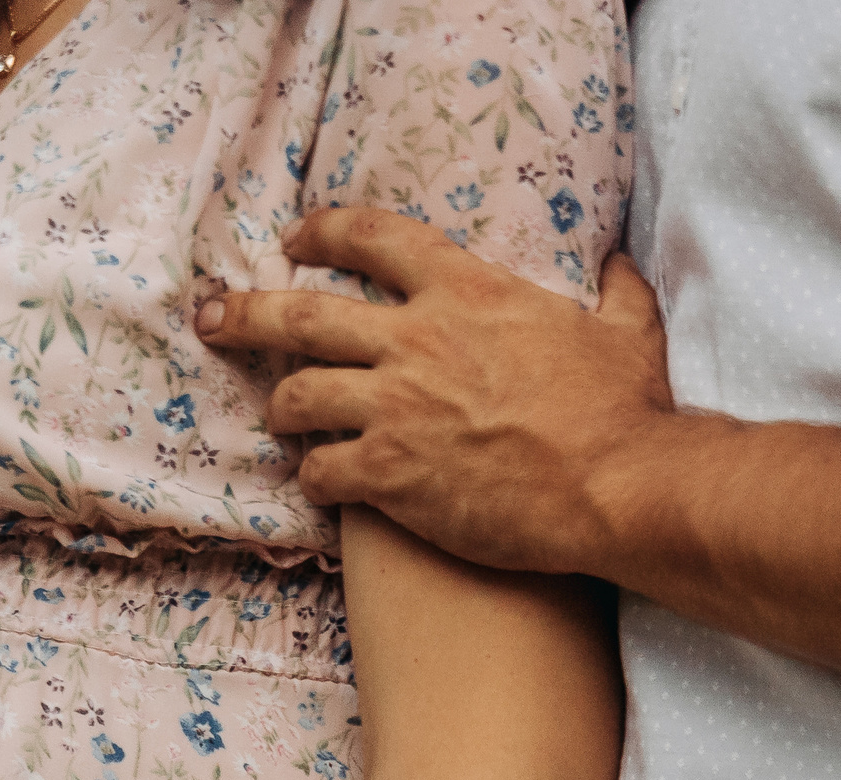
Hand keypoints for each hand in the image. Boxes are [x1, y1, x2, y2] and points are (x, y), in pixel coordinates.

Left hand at [195, 207, 673, 577]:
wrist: (616, 486)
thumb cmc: (624, 409)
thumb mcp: (627, 329)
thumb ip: (615, 291)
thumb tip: (620, 264)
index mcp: (466, 292)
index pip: (374, 239)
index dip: (323, 233)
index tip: (294, 240)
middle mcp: (415, 341)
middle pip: (301, 315)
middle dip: (245, 315)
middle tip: (213, 320)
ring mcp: (394, 408)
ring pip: (296, 395)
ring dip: (280, 407)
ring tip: (280, 418)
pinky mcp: (387, 474)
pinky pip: (319, 470)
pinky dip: (313, 476)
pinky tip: (321, 483)